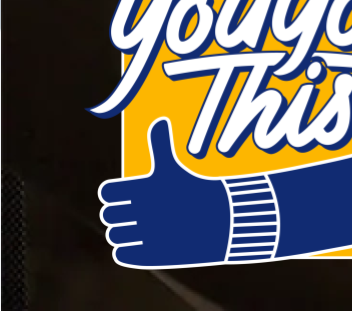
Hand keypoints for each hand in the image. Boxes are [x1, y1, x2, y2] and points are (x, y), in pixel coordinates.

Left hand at [98, 119, 230, 268]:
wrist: (221, 221)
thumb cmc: (194, 190)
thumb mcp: (174, 169)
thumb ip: (160, 146)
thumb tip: (159, 120)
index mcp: (145, 188)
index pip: (107, 193)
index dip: (113, 194)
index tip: (126, 196)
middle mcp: (143, 210)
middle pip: (109, 214)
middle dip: (119, 214)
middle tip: (134, 212)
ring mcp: (147, 233)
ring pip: (114, 235)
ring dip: (122, 232)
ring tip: (138, 228)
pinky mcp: (151, 254)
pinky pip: (122, 254)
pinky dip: (127, 250)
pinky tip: (139, 243)